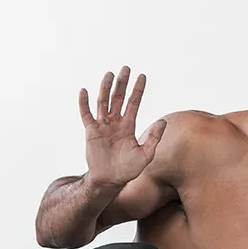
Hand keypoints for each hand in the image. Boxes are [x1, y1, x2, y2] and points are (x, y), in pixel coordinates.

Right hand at [78, 65, 166, 187]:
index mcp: (128, 126)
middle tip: (126, 68)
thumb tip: (163, 121)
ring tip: (110, 74)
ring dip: (106, 88)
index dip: (138, 90)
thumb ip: (154, 138)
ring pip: (103, 102)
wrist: (110, 180)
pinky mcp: (91, 132)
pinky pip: (86, 114)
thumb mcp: (146, 154)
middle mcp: (115, 122)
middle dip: (122, 83)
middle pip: (119, 98)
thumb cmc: (128, 170)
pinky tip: (84, 91)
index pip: (134, 103)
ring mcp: (103, 126)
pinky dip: (84, 103)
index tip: (142, 76)